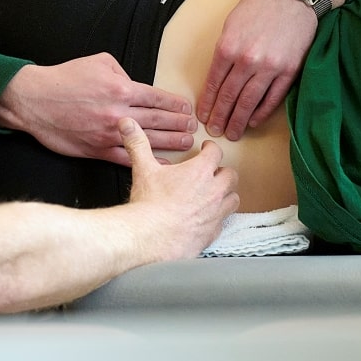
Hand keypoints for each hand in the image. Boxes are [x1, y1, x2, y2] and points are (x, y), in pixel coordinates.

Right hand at [0, 53, 196, 164]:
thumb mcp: (99, 62)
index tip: (187, 109)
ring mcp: (109, 134)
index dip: (176, 105)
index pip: (158, 98)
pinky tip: (163, 165)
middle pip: (159, 121)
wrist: (34, 101)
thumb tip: (136, 84)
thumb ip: (123, 72)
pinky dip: (148, 162)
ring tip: (186, 144)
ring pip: (149, 141)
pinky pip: (128, 159)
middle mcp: (119, 112)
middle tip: (193, 128)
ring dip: (171, 142)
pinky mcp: (97, 150)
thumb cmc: (65, 79)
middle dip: (179, 125)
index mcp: (121, 88)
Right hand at [120, 118, 237, 258]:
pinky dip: (217, 219)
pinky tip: (207, 219)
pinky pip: (223, 223)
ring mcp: (215, 213)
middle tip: (213, 173)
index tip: (206, 149)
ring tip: (216, 195)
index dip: (211, 149)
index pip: (216, 153)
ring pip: (233, 200)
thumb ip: (138, 143)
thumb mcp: (143, 168)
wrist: (149, 237)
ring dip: (226, 196)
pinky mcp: (212, 233)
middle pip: (231, 176)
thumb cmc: (149, 203)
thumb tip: (127, 123)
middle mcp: (213, 191)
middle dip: (223, 172)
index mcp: (200, 172)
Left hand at [199, 0, 318, 140]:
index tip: (204, 116)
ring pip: (249, 102)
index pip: (214, 83)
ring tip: (232, 133)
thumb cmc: (260, 5)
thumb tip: (217, 77)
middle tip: (215, 131)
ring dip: (238, 121)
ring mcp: (270, 68)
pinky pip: (272, 98)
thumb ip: (224, 50)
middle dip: (220, 117)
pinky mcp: (289, 71)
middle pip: (230, 96)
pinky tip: (253, 121)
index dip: (208, 102)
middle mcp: (247, 60)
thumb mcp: (232, 23)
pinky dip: (261, 112)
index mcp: (228, 47)